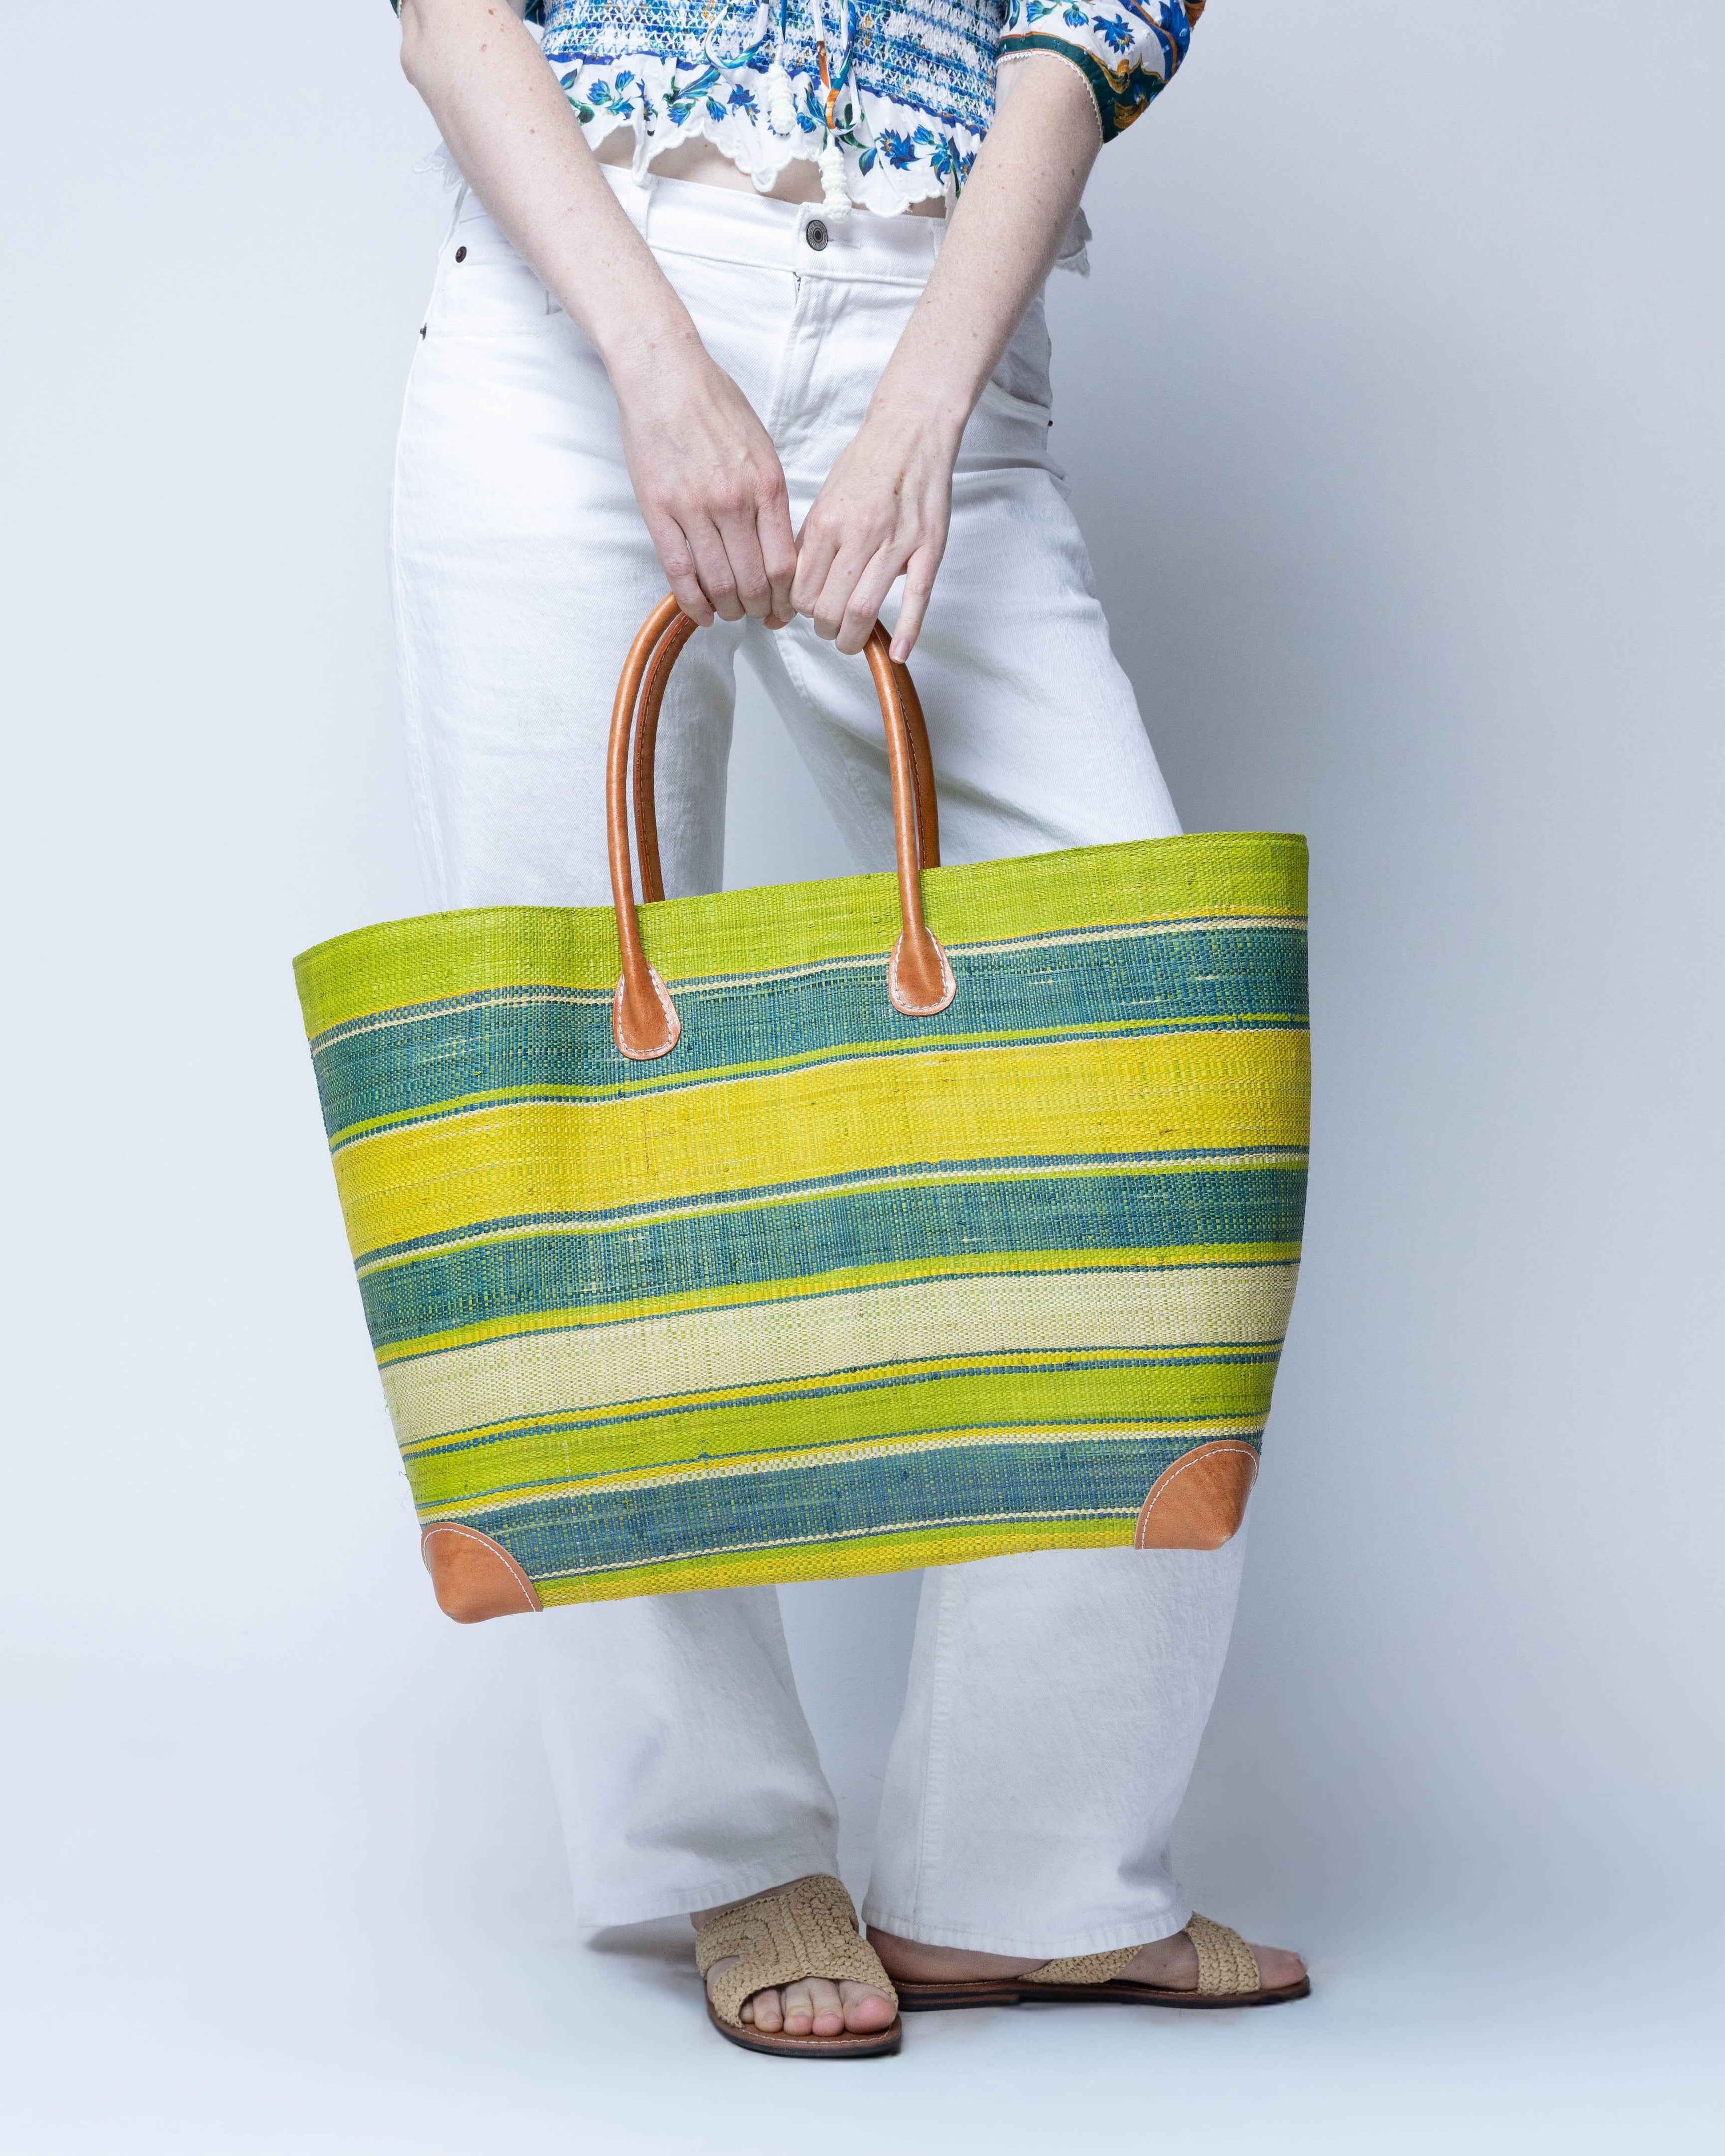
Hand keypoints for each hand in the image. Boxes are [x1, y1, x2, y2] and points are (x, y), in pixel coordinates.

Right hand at [612, 333, 797, 629]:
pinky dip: (693, 603)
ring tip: (731, 613)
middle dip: (761, 610)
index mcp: (767, 486)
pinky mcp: (659, 510)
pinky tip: (703, 614)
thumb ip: (771, 498)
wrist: (665, 374)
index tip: (785, 610)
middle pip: (755, 582)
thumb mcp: (762, 449)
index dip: (788, 600)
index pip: (786, 565)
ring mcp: (694, 507)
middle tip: (758, 616)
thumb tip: (778, 547)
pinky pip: (679, 573)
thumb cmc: (715, 406)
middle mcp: (734, 501)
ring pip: (719, 584)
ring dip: (729, 610)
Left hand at [791, 407, 958, 660]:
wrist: (911, 430)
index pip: (801, 591)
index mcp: (827, 522)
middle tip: (830, 629)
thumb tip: (790, 594)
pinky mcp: (929, 547)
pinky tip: (898, 653)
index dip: (802, 611)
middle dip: (825, 630)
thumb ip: (808, 547)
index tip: (810, 611)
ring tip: (852, 640)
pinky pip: (917, 598)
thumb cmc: (867, 465)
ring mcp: (897, 542)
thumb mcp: (824, 501)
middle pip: (829, 608)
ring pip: (863, 611)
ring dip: (853, 638)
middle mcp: (858, 533)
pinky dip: (907, 633)